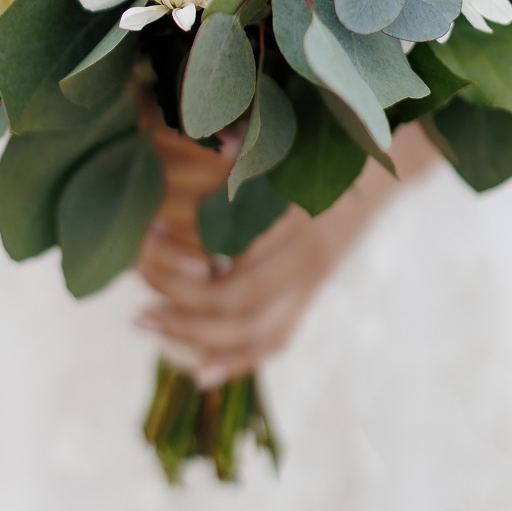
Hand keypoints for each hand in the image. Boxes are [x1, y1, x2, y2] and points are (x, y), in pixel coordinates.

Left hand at [135, 114, 437, 386]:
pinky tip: (200, 373)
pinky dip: (238, 361)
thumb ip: (248, 146)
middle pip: (235, 298)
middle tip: (132, 281)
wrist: (379, 169)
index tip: (142, 236)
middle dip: (177, 297)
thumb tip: (202, 138)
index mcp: (297, 212)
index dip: (184, 250)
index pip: (232, 249)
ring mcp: (311, 281)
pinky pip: (276, 339)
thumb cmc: (323, 142)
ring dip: (193, 334)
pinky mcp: (310, 296)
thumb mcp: (288, 140)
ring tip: (142, 320)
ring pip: (252, 330)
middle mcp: (306, 255)